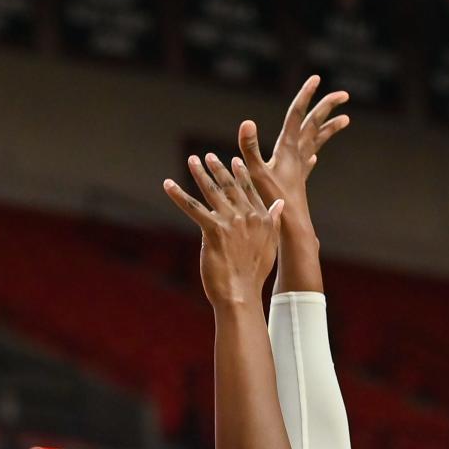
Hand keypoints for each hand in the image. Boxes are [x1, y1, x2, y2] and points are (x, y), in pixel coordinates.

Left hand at [164, 153, 283, 308]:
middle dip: (218, 168)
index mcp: (261, 218)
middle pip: (230, 186)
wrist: (241, 292)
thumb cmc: (253, 274)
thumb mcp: (270, 244)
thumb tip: (280, 204)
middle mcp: (247, 216)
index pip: (249, 190)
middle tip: (208, 156)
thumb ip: (273, 221)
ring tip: (192, 160)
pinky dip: (178, 195)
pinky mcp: (213, 230)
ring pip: (212, 192)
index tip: (234, 160)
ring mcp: (230, 222)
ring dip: (200, 174)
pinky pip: (193, 208)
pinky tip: (168, 184)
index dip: (240, 175)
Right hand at [236, 77, 349, 224]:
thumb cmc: (273, 202)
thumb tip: (247, 122)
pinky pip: (309, 161)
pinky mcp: (298, 181)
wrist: (292, 227)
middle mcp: (297, 155)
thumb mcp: (256, 173)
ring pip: (317, 141)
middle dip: (327, 107)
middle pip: (315, 124)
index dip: (306, 95)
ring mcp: (300, 168)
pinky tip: (315, 156)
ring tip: (345, 118)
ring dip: (329, 128)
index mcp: (287, 149)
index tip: (316, 78)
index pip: (297, 115)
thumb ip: (250, 148)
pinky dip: (313, 152)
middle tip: (344, 94)